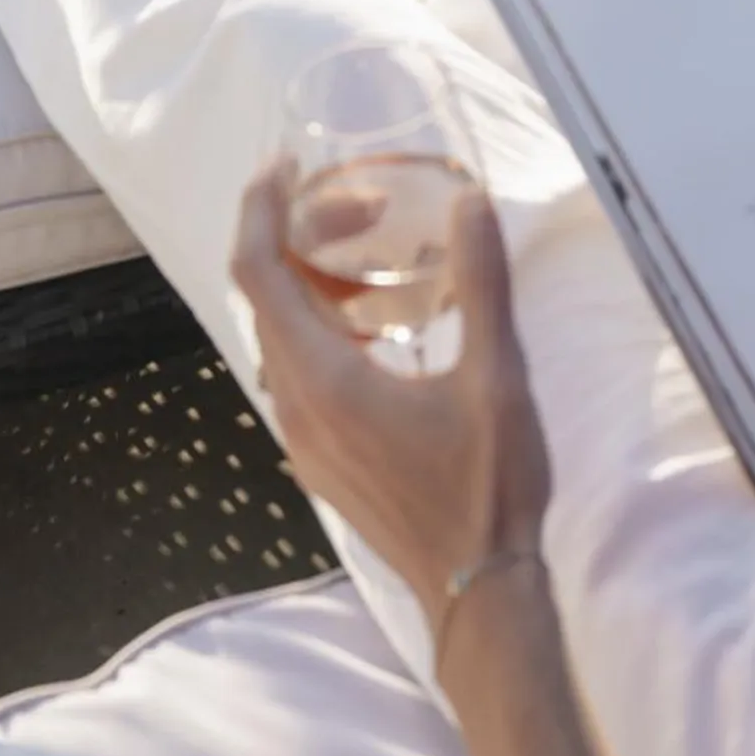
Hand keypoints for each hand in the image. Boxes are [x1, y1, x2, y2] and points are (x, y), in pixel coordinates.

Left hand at [231, 158, 551, 619]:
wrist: (478, 593)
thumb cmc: (486, 486)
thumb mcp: (496, 375)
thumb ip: (482, 281)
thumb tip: (469, 200)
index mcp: (326, 378)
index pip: (257, 272)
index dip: (260, 207)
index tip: (287, 163)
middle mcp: (297, 406)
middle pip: (266, 298)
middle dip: (301, 234)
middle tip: (366, 201)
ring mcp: (304, 439)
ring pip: (279, 336)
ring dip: (309, 281)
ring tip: (369, 248)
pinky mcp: (321, 461)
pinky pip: (297, 372)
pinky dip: (318, 325)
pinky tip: (377, 325)